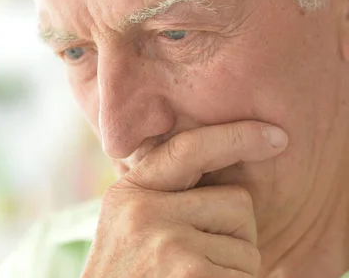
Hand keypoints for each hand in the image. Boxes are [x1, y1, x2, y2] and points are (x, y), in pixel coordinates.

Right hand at [82, 121, 287, 276]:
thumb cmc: (124, 275)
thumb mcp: (125, 225)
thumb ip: (158, 194)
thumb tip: (214, 161)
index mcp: (130, 193)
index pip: (188, 149)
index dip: (235, 136)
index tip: (276, 137)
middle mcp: (145, 211)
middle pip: (237, 202)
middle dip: (238, 235)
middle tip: (206, 261)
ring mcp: (168, 243)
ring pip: (247, 248)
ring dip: (235, 271)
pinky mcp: (190, 273)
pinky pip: (245, 277)